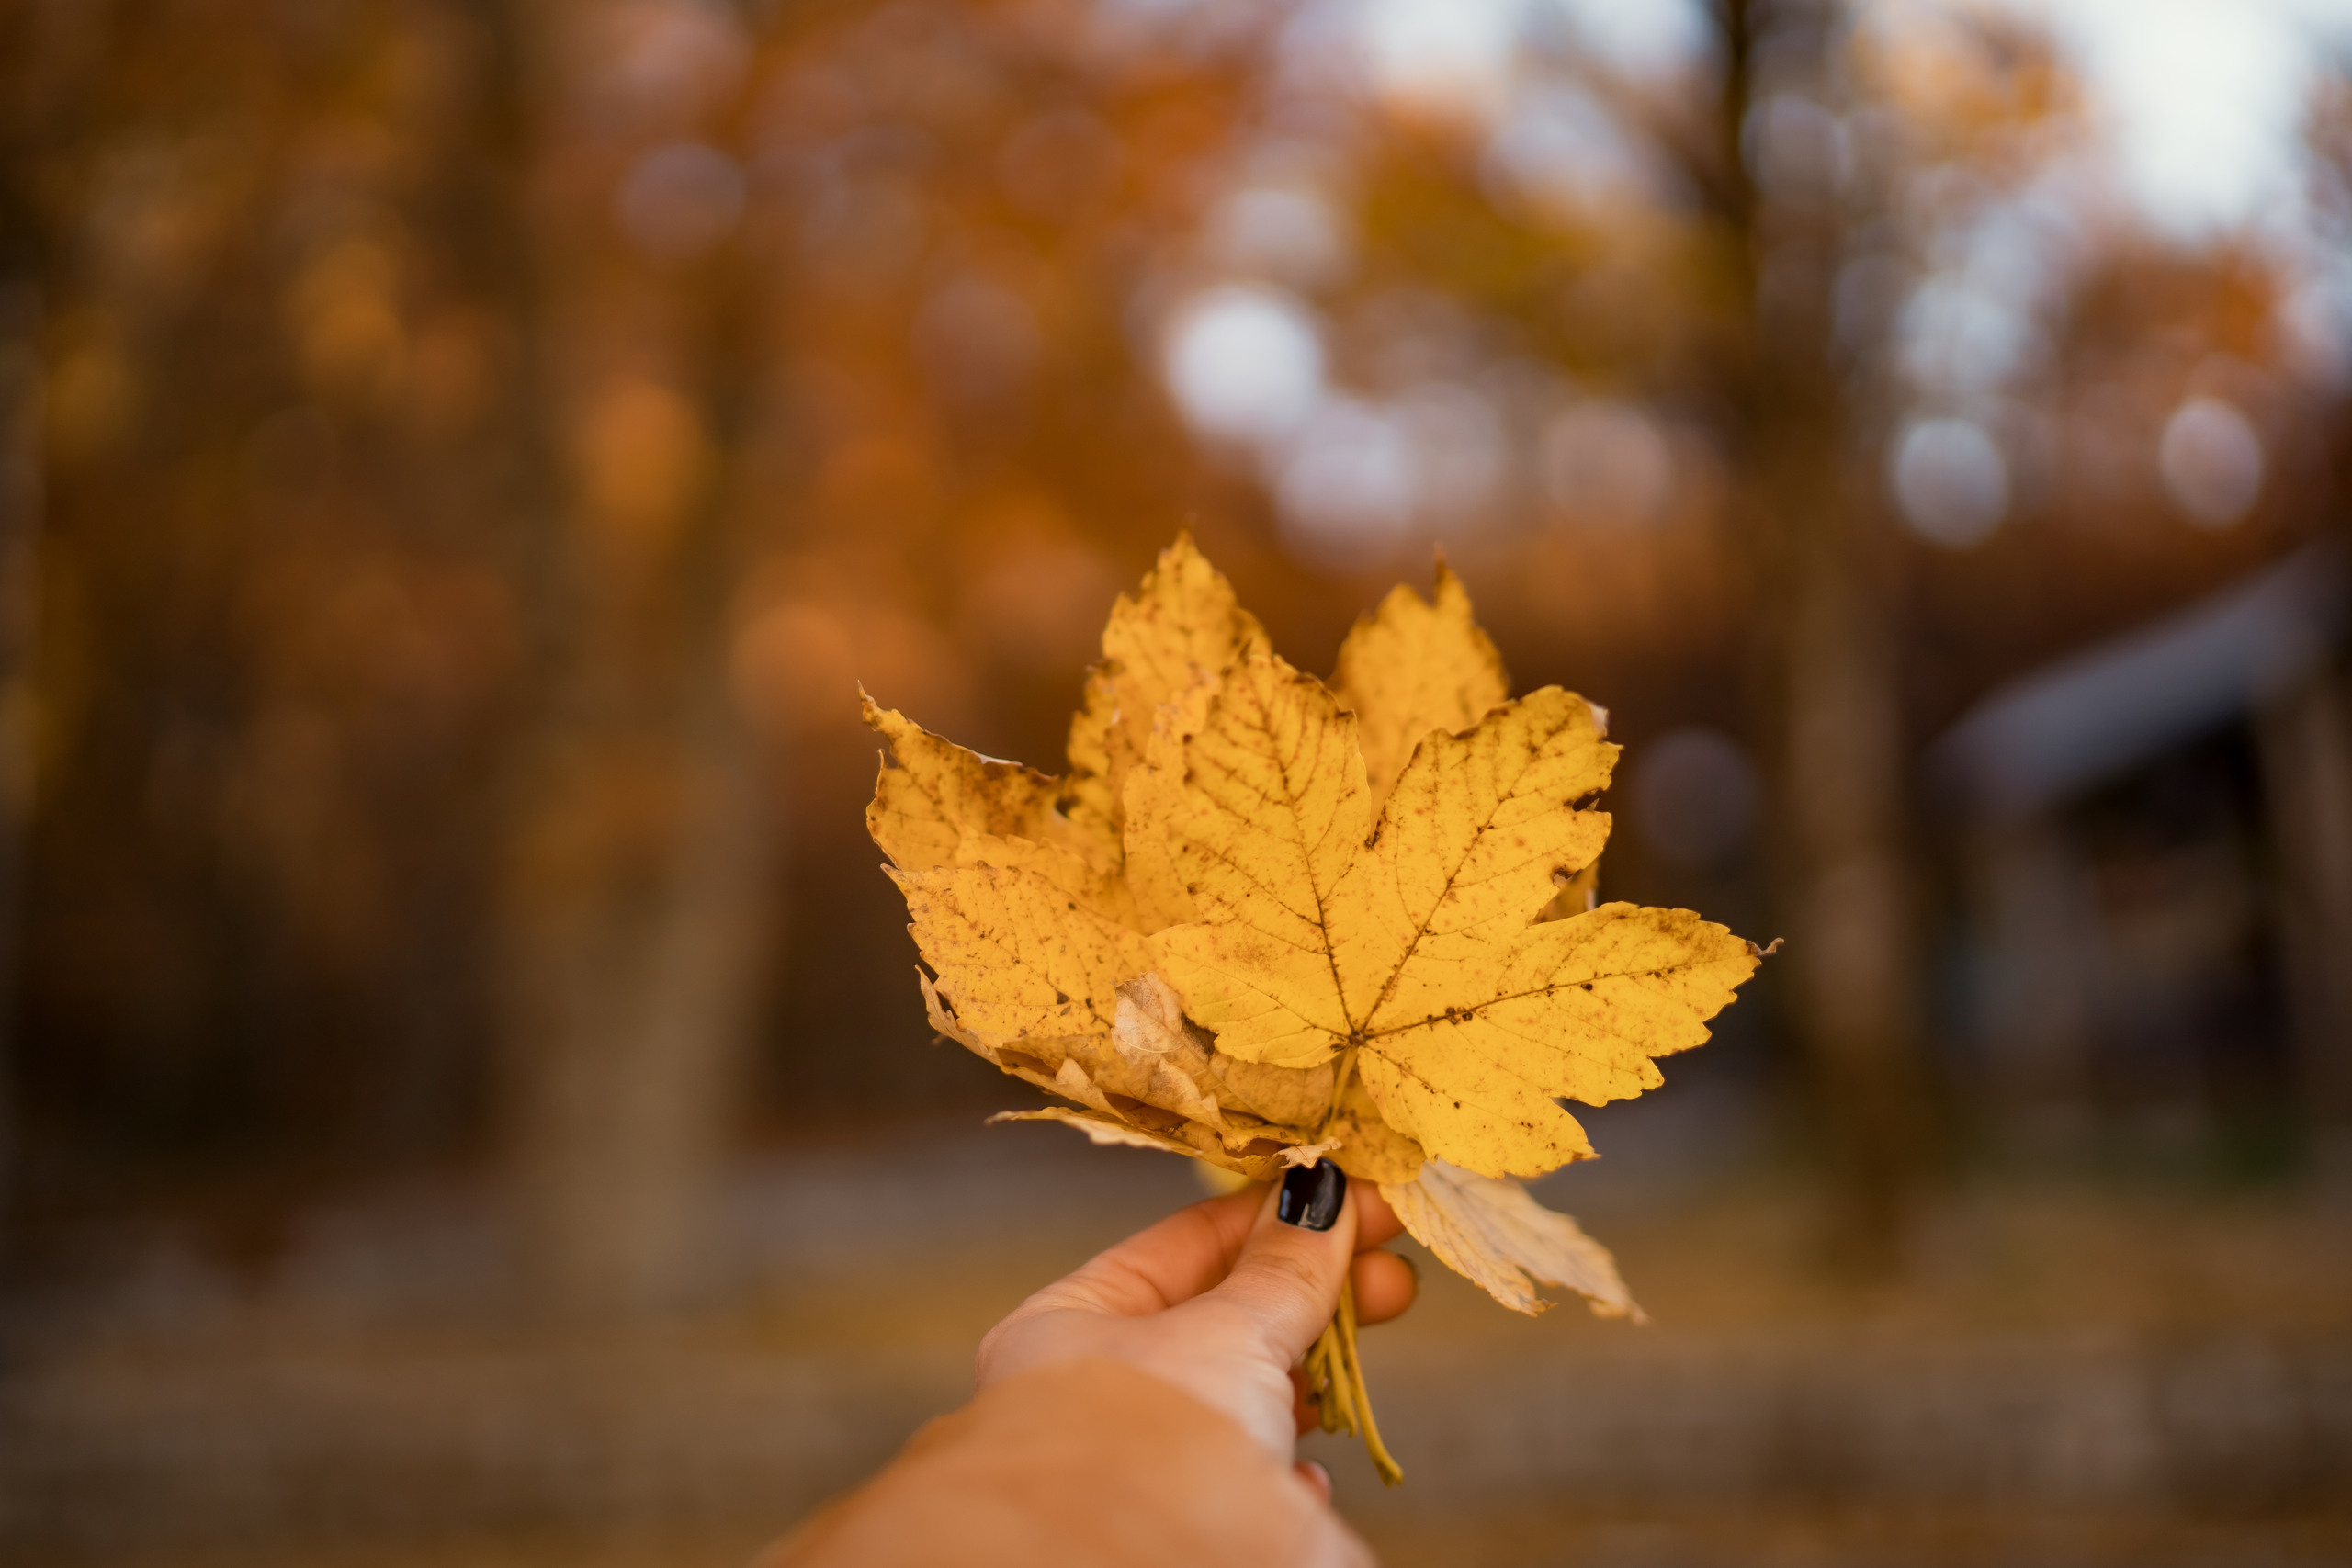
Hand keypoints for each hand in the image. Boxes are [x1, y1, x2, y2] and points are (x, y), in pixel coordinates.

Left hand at [975, 1164, 1417, 1497]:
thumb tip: (1322, 1197)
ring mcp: (1141, 1459)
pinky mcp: (1186, 1523)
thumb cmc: (1152, 1441)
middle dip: (1311, 1292)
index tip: (1351, 1194)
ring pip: (1241, 1395)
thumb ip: (1282, 1271)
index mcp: (1070, 1324)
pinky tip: (1304, 1476)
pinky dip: (1281, 1469)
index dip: (1274, 1214)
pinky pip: (1246, 1480)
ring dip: (1308, 1374)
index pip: (1185, 1242)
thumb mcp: (1228, 1335)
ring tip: (1369, 1358)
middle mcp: (1096, 1388)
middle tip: (1390, 1269)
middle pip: (1222, 1317)